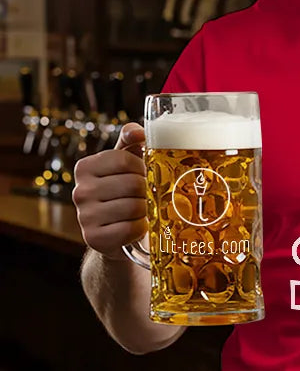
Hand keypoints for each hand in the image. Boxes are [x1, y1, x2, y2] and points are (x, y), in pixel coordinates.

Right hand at [72, 123, 147, 258]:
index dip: (142, 167)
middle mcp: (80, 191)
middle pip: (132, 184)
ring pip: (134, 207)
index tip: (143, 173)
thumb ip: (131, 140)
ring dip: (146, 209)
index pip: (124, 160)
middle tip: (146, 194)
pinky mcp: (95, 238)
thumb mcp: (126, 161)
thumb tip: (138, 132)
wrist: (117, 231)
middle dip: (147, 190)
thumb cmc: (125, 190)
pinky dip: (141, 227)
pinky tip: (137, 225)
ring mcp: (85, 217)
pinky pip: (131, 229)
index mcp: (85, 167)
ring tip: (142, 209)